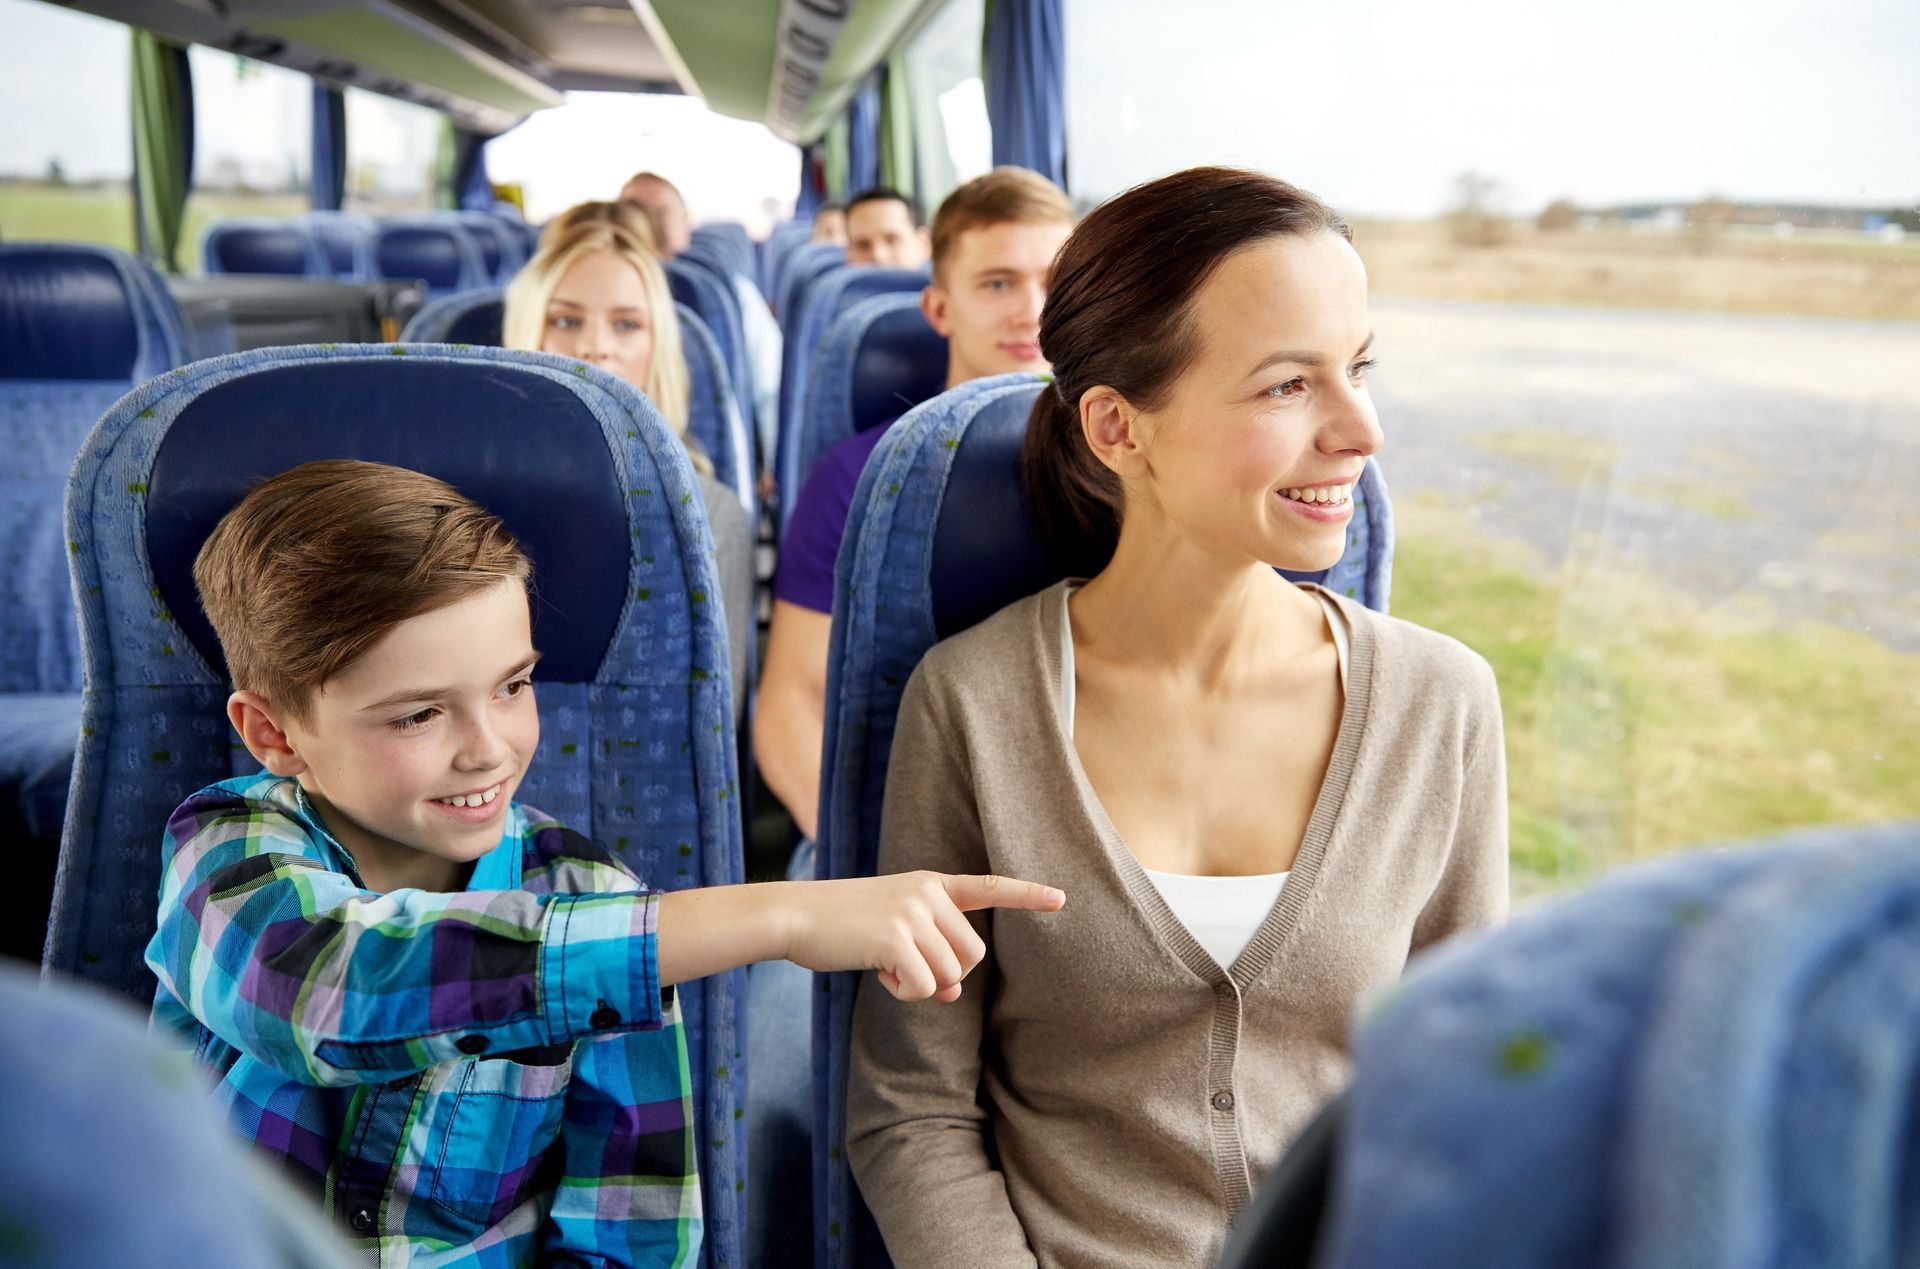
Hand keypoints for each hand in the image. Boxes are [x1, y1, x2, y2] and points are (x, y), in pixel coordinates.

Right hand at [784, 872, 1064, 1001]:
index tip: (1061, 899)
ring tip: (885, 966)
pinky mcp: (895, 937)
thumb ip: (928, 953)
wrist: (795, 915)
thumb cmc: (842, 926)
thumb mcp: (891, 933)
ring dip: (920, 985)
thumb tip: (952, 994)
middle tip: (904, 968)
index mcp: (930, 884)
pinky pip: (923, 987)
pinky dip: (904, 993)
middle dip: (945, 974)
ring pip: (950, 974)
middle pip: (972, 955)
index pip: (988, 886)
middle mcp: (927, 893)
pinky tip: (878, 973)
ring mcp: (912, 912)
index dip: (1026, 894)